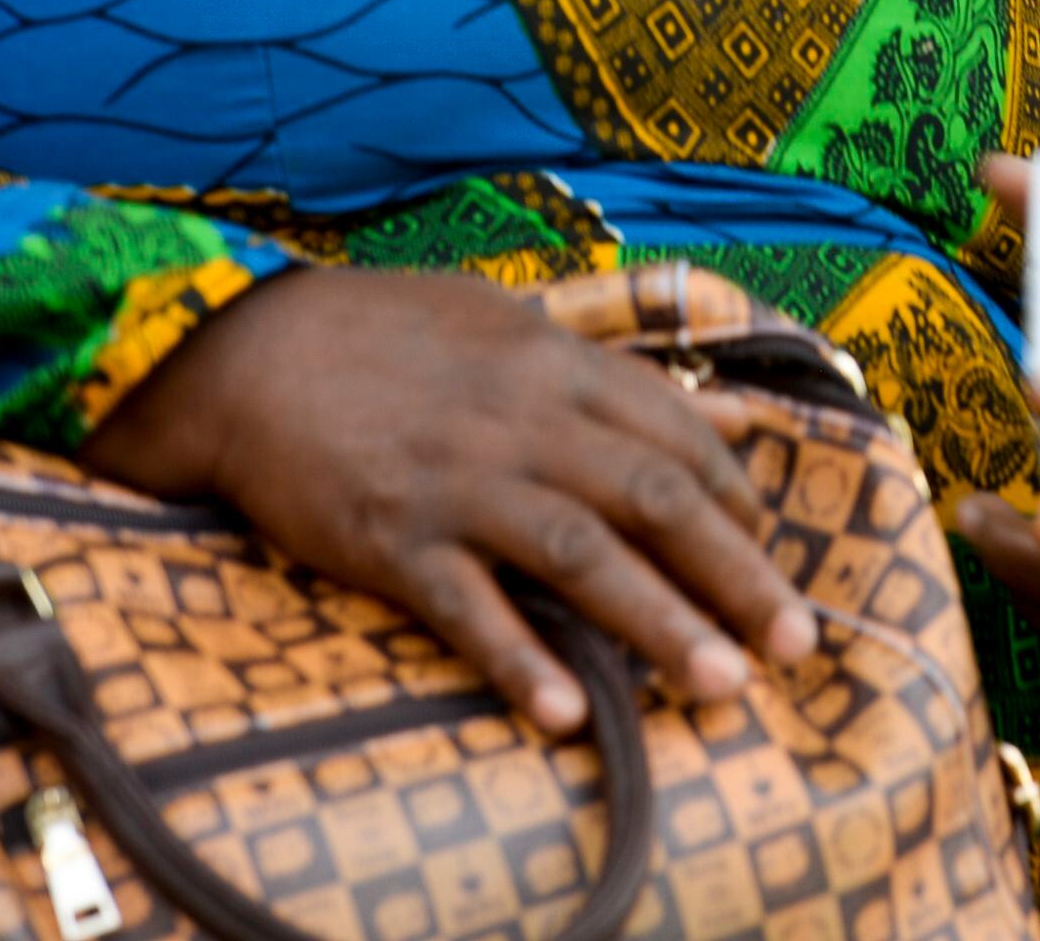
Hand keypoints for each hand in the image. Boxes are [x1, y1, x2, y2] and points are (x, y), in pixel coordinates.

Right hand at [78, 265, 815, 735]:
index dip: (737, 506)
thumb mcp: (513, 325)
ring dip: (662, 625)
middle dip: (737, 576)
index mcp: (559, 364)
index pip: (679, 438)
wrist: (243, 350)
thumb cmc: (386, 336)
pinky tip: (566, 713)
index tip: (770, 559)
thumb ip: (621, 375)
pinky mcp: (390, 535)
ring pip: (584, 555)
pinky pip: (466, 606)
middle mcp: (524, 420)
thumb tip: (734, 415)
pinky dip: (518, 659)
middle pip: (656, 500)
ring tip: (724, 687)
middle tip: (796, 645)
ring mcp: (458, 480)